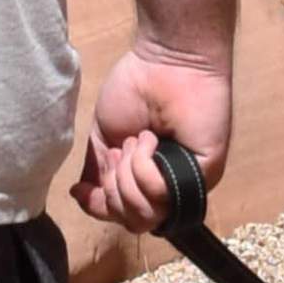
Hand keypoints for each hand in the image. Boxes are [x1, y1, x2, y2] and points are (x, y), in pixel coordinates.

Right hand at [75, 34, 231, 231]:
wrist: (165, 61)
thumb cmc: (136, 89)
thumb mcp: (104, 134)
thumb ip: (96, 170)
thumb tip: (81, 196)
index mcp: (146, 179)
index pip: (122, 215)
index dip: (100, 206)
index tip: (82, 189)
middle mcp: (168, 186)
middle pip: (132, 221)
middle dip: (113, 187)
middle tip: (118, 150)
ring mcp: (185, 183)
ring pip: (146, 214)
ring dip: (128, 176)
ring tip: (136, 141)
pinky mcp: (202, 175)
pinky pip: (161, 195)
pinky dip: (144, 168)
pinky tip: (149, 140)